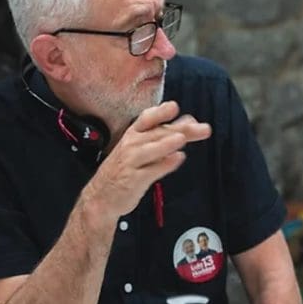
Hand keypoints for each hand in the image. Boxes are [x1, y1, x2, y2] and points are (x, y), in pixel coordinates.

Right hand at [85, 101, 211, 217]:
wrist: (101, 196)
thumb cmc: (124, 169)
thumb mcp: (139, 147)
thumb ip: (164, 134)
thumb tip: (190, 121)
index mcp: (133, 134)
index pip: (147, 119)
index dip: (160, 112)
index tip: (174, 107)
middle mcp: (131, 145)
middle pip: (158, 133)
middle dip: (180, 129)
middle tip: (201, 128)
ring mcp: (132, 162)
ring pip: (151, 150)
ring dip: (166, 144)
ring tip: (182, 139)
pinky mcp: (134, 180)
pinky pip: (151, 171)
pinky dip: (164, 165)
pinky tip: (176, 159)